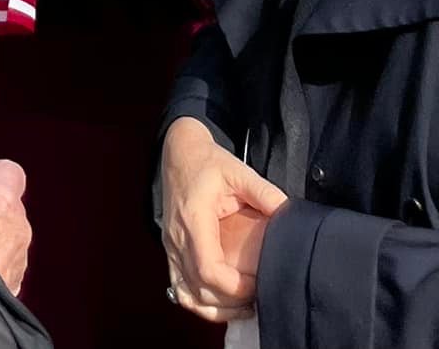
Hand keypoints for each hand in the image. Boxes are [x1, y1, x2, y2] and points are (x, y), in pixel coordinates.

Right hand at [160, 118, 285, 321]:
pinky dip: (200, 302)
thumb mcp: (239, 171)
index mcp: (193, 219)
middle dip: (232, 302)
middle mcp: (177, 238)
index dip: (235, 288)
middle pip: (200, 290)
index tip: (259, 286)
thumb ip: (265, 192)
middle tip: (260, 296)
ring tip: (244, 303)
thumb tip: (290, 213)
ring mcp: (170, 246)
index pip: (208, 270)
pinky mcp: (171, 251)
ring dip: (216, 307)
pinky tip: (222, 301)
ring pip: (188, 295)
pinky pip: (180, 289)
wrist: (178, 153)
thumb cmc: (207, 162)